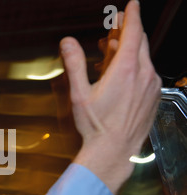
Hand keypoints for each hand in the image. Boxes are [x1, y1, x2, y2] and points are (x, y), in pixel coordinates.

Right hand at [60, 0, 160, 194]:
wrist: (114, 152)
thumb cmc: (96, 126)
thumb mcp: (79, 94)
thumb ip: (74, 64)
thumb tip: (67, 42)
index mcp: (127, 69)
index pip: (134, 32)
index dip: (132, 15)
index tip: (132, 5)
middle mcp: (145, 74)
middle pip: (140, 42)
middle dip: (127, 32)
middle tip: (113, 30)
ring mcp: (152, 86)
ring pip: (143, 58)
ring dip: (129, 51)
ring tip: (110, 54)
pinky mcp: (155, 97)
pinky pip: (147, 74)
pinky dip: (136, 67)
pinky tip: (120, 76)